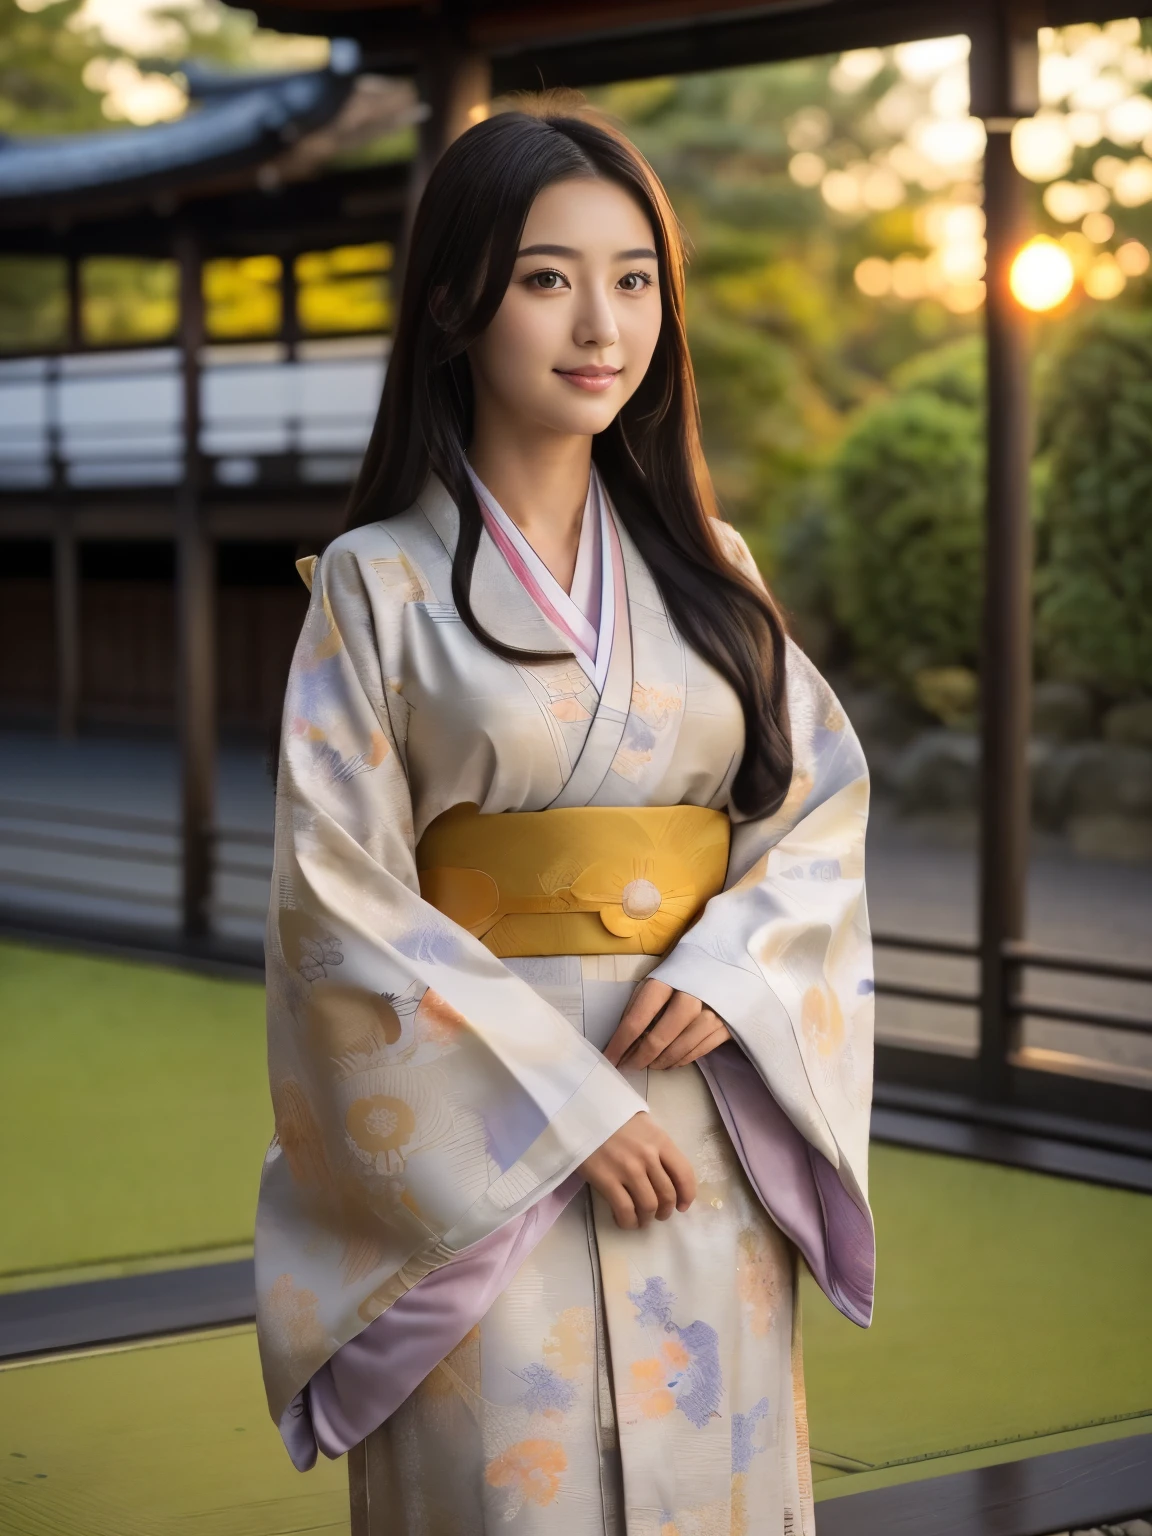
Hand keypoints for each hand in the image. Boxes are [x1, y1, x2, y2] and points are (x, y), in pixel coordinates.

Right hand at [577, 1112, 696, 1228]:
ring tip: (642, 1218)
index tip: (683, 1206)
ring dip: (647, 1218)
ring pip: (648, 1205)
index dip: (687, 1195)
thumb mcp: (643, 1123)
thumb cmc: (612, 1116)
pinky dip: (628, 1221)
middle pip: (667, 1194)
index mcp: (660, 1140)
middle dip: (666, 1210)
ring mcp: (627, 1169)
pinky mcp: (606, 1180)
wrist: (580, 1113)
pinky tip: (626, 1220)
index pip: (684, 1173)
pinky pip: (625, 1210)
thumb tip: (668, 1170)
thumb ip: (658, 1145)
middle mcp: (648, 1156)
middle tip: (659, 1214)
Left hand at [604, 980, 730, 1070]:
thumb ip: (639, 1006)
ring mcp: (712, 1013)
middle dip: (639, 1058)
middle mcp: (690, 998)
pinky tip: (670, 1062)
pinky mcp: (726, 1025)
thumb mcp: (656, 980)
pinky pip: (699, 1052)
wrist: (725, 961)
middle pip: (659, 1039)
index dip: (619, 1044)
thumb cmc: (681, 972)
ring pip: (679, 1049)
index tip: (609, 1059)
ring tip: (648, 1065)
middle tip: (628, 1067)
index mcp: (666, 982)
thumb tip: (621, 1040)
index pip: (636, 1020)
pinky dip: (681, 1061)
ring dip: (659, 1062)